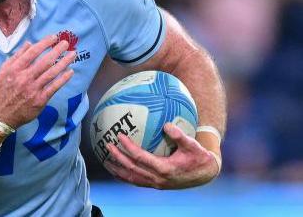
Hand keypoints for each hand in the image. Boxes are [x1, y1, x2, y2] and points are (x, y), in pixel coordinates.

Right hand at [0, 35, 75, 128]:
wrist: (2, 114)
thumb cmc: (3, 90)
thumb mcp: (3, 70)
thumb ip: (16, 56)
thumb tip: (29, 43)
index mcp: (15, 69)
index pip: (32, 52)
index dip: (44, 43)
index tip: (54, 37)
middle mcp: (24, 78)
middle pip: (44, 61)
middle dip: (57, 50)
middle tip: (66, 43)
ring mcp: (33, 89)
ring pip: (51, 73)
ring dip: (64, 62)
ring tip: (72, 54)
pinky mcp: (40, 100)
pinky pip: (54, 87)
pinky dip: (63, 79)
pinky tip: (70, 71)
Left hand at [104, 123, 219, 188]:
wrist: (205, 174)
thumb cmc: (198, 157)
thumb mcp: (192, 145)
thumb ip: (180, 135)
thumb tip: (167, 125)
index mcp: (165, 168)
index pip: (140, 157)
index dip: (128, 147)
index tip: (120, 135)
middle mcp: (158, 178)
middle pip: (132, 168)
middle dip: (118, 157)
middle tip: (107, 145)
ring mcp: (156, 184)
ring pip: (132, 178)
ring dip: (118, 169)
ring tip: (105, 160)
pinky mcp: (156, 185)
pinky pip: (137, 182)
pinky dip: (125, 176)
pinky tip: (117, 170)